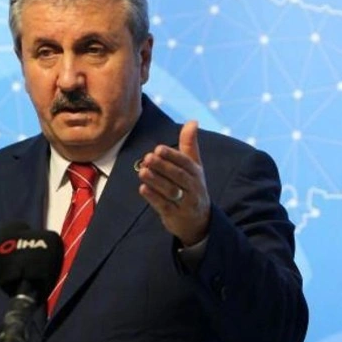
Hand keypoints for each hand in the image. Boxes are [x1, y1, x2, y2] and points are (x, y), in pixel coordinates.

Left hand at [137, 121, 209, 245]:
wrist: (199, 220)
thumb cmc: (192, 187)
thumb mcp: (194, 166)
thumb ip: (190, 144)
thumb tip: (193, 121)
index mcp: (196, 173)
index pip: (185, 162)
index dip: (172, 155)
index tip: (158, 148)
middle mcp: (193, 187)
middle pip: (178, 176)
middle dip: (163, 166)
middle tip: (148, 157)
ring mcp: (185, 202)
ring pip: (170, 191)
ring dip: (156, 181)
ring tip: (142, 171)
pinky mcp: (175, 215)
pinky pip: (164, 206)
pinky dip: (153, 198)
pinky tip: (143, 189)